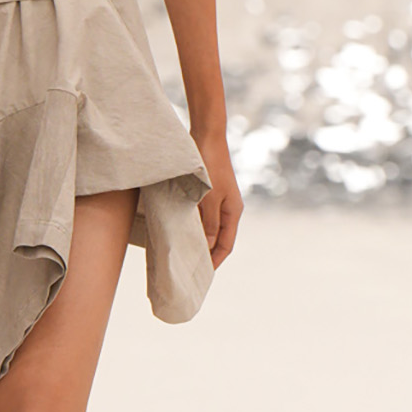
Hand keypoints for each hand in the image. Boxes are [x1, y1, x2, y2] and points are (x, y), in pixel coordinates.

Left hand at [191, 126, 241, 267]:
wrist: (206, 136)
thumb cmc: (210, 166)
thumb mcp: (209, 198)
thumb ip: (209, 223)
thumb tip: (209, 247)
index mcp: (233, 212)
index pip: (226, 245)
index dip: (215, 261)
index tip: (202, 276)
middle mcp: (227, 209)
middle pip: (218, 239)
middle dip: (206, 254)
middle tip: (189, 269)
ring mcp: (217, 201)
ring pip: (208, 228)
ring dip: (198, 240)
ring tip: (182, 253)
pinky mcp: (207, 193)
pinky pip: (200, 216)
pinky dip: (192, 226)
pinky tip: (179, 230)